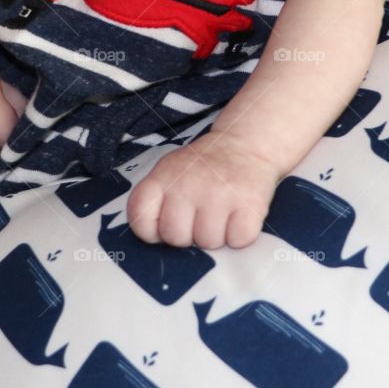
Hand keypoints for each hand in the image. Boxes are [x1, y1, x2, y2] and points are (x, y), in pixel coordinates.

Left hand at [126, 130, 280, 248]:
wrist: (243, 144)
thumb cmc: (202, 167)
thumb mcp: (170, 171)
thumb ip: (158, 200)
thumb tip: (158, 239)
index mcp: (163, 177)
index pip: (140, 219)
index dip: (152, 231)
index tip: (167, 222)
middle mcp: (187, 184)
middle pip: (175, 237)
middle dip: (188, 235)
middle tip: (199, 216)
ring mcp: (218, 194)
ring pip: (208, 243)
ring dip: (216, 236)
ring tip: (220, 213)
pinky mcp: (248, 203)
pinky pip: (238, 241)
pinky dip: (240, 235)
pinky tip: (238, 216)